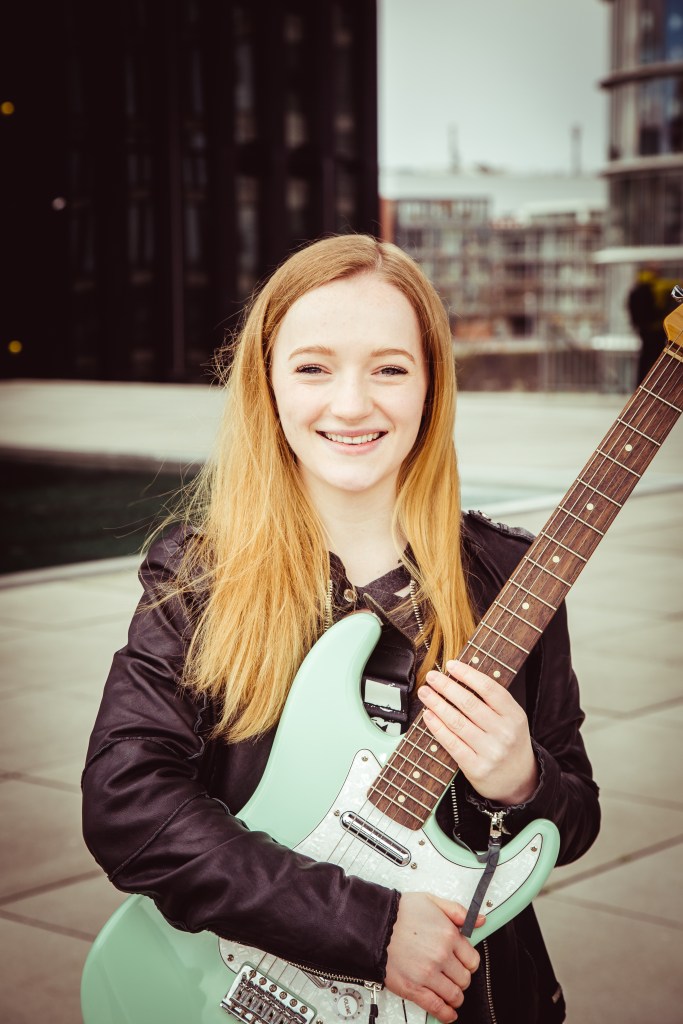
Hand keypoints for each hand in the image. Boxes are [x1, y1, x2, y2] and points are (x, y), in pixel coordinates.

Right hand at [385, 892, 481, 1022]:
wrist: (373, 924)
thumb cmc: (399, 912)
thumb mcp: (431, 901)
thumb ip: (457, 911)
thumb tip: (479, 920)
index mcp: (448, 935)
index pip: (473, 960)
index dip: (469, 963)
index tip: (464, 963)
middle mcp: (441, 956)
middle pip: (464, 979)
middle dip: (461, 978)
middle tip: (453, 975)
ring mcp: (428, 974)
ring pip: (454, 995)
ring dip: (455, 996)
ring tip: (450, 993)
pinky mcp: (414, 988)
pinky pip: (437, 1007)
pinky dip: (445, 1014)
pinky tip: (448, 1013)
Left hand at [419, 659, 538, 804]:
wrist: (520, 781)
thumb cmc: (510, 744)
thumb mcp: (512, 719)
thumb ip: (493, 701)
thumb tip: (461, 676)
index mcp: (515, 716)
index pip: (489, 688)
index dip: (468, 674)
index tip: (451, 665)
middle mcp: (504, 733)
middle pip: (469, 703)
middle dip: (446, 687)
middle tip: (432, 677)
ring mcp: (490, 751)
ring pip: (457, 722)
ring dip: (437, 704)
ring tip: (425, 693)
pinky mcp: (476, 768)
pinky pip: (452, 743)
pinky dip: (437, 727)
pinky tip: (428, 715)